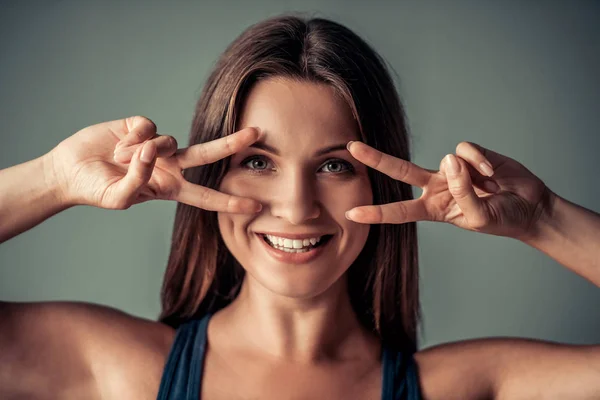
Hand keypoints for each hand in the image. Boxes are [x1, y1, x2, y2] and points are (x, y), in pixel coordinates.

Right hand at [48, 116, 262, 212]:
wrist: (70, 170)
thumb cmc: (96, 190)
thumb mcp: (119, 198)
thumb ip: (138, 181)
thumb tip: (152, 151)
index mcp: (170, 187)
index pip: (206, 196)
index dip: (230, 201)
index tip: (255, 205)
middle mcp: (170, 164)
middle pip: (207, 154)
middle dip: (232, 144)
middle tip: (256, 134)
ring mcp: (157, 144)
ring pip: (167, 141)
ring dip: (140, 153)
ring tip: (118, 160)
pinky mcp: (141, 125)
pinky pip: (146, 128)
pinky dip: (130, 139)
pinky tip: (117, 144)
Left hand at [345, 141, 552, 239]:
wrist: (529, 207)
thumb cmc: (501, 218)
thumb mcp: (479, 217)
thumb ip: (462, 192)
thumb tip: (448, 160)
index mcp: (433, 209)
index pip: (399, 212)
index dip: (376, 213)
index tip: (351, 213)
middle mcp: (436, 186)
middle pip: (400, 171)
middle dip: (376, 159)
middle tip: (351, 148)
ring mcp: (451, 169)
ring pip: (444, 159)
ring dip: (471, 176)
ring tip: (492, 189)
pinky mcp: (469, 153)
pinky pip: (465, 151)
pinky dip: (480, 162)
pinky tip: (494, 173)